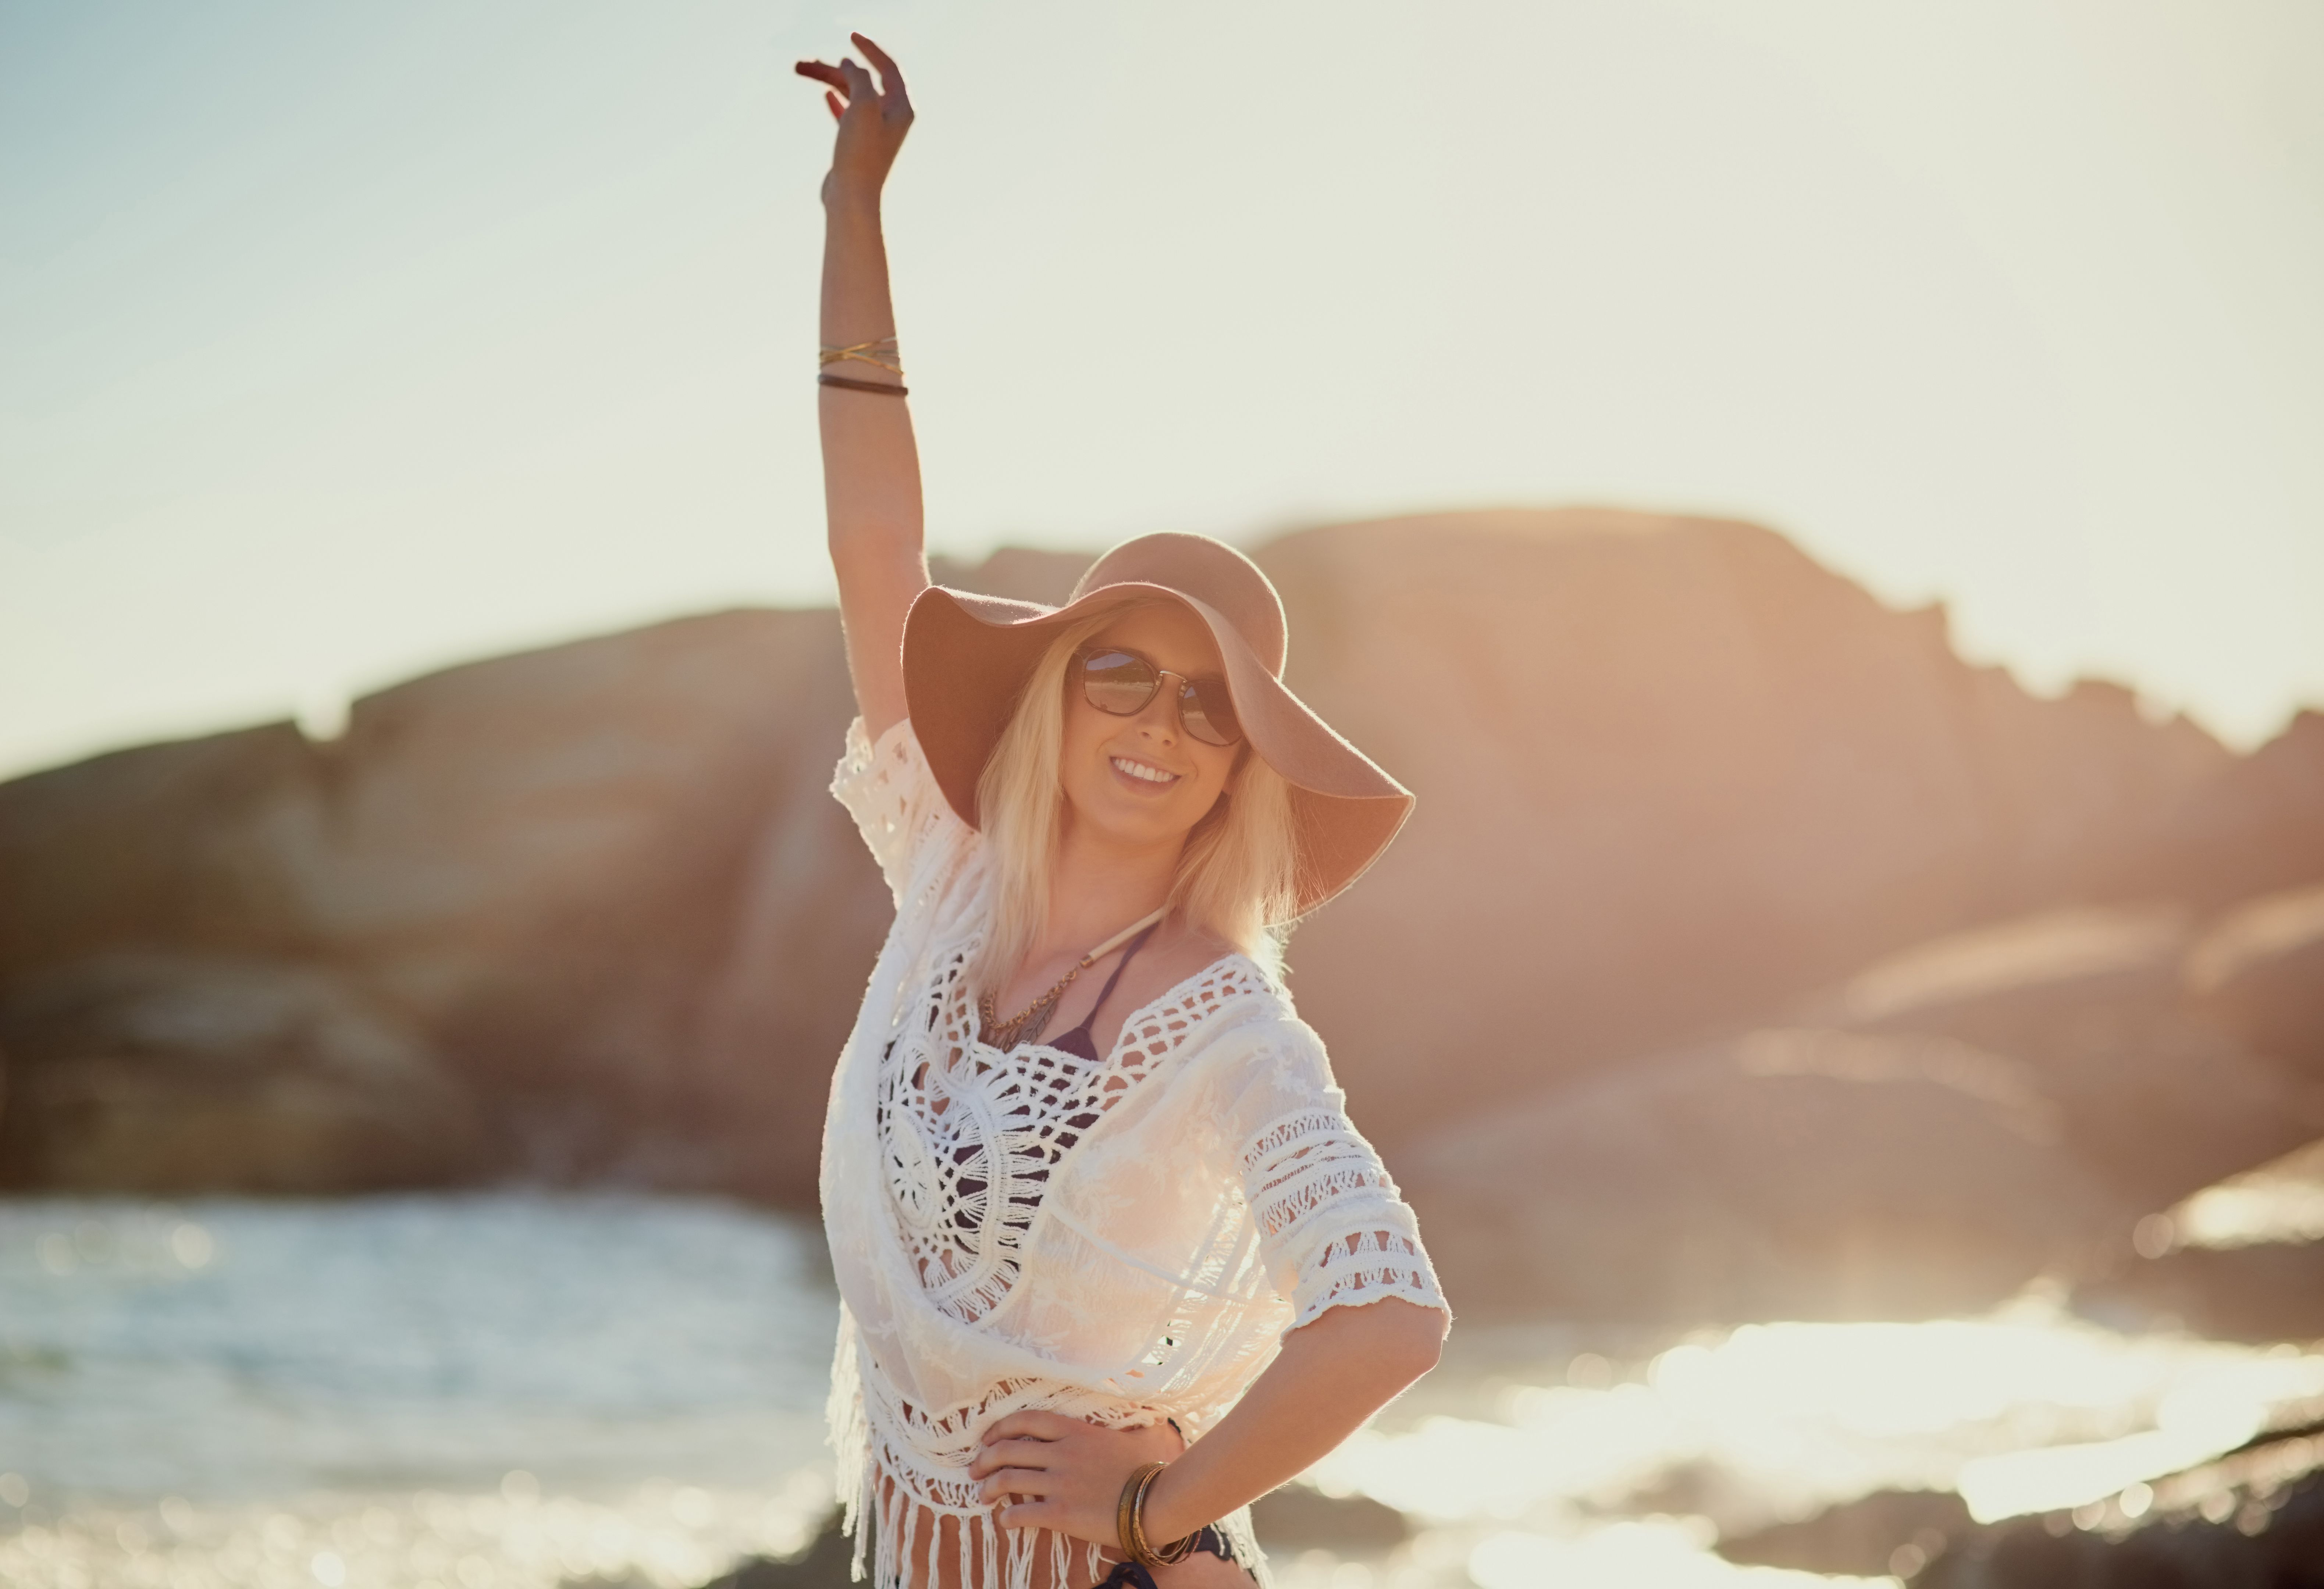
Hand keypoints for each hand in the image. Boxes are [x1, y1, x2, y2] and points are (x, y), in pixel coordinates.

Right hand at [793, 33, 912, 207]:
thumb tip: (850, 64)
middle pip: (863, 81)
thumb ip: (860, 77)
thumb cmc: (860, 154)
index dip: (870, 50)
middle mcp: (891, 118)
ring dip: (828, 81)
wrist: (851, 196)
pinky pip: (847, 114)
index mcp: (901, 107)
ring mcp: (874, 132)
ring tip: (802, 69)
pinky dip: (836, 101)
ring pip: (851, 96)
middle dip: (835, 69)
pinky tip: (825, 94)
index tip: (851, 37)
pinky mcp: (858, 145)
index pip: (888, 68)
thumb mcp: (863, 105)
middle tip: (807, 62)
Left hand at [968, 1410, 1187, 1546]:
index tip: (987, 1440)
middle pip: (1007, 1450)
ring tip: (983, 1496)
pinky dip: (1006, 1517)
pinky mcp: (1061, 1513)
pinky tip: (1005, 1520)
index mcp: (1074, 1431)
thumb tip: (1073, 1432)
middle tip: (975, 1471)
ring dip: (988, 1488)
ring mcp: (1060, 1483)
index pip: (1025, 1420)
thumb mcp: (1113, 1438)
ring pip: (1007, 1480)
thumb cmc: (1139, 1470)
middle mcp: (1062, 1453)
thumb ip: (1088, 1433)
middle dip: (984, 1460)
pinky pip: (1021, 1513)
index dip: (999, 1429)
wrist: (1156, 1500)